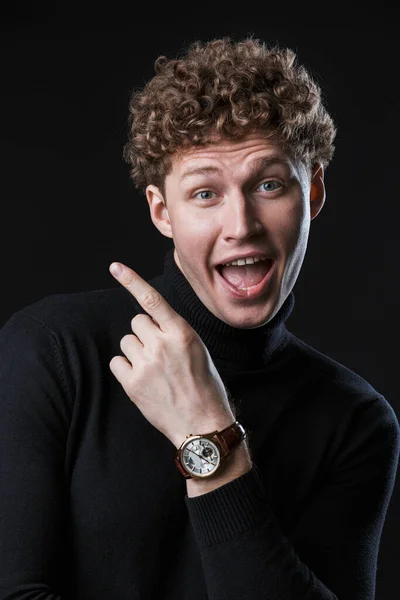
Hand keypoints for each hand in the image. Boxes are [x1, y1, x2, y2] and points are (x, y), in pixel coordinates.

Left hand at [108, 261, 235, 447]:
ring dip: (136, 351)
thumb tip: (150, 323)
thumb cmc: (205, 387)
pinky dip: (127, 369)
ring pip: (127, 341)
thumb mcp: (198, 350)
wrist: (202, 424)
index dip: (132, 281)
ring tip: (154, 370)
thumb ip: (174, 333)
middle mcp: (162, 344)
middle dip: (145, 333)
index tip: (115, 267)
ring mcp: (146, 364)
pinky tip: (143, 381)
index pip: (152, 300)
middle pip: (137, 322)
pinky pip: (117, 362)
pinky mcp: (132, 383)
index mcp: (182, 333)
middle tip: (159, 353)